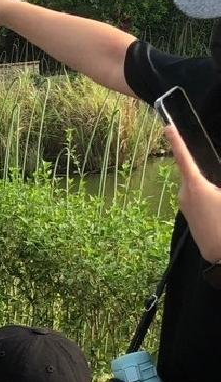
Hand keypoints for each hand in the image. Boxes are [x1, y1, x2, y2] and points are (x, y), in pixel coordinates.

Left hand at [165, 123, 220, 262]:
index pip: (184, 157)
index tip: (167, 127)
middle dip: (203, 167)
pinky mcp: (188, 214)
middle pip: (192, 171)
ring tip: (218, 199)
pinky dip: (206, 193)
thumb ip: (219, 180)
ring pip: (195, 184)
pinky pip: (196, 195)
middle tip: (215, 187)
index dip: (176, 141)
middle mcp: (185, 193)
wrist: (220, 254)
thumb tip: (215, 175)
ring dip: (207, 184)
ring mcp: (185, 205)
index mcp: (195, 186)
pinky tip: (216, 204)